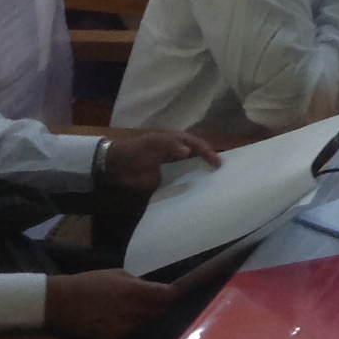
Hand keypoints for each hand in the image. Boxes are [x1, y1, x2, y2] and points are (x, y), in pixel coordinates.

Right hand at [43, 269, 177, 338]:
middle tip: (158, 298)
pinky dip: (129, 325)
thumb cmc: (90, 281)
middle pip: (157, 311)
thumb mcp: (117, 273)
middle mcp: (131, 311)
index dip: (173, 294)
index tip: (178, 291)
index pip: (164, 295)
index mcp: (133, 291)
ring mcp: (122, 327)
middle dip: (159, 305)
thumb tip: (151, 288)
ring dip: (144, 315)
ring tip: (133, 306)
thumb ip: (136, 282)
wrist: (63, 302)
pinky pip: (129, 331)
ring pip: (144, 322)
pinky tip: (117, 317)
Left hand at [98, 130, 221, 191]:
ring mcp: (171, 169)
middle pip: (197, 157)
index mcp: (175, 141)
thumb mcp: (152, 143)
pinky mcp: (165, 182)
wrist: (116, 167)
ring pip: (191, 171)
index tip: (217, 163)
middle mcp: (177, 154)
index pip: (196, 145)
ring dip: (201, 176)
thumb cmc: (135, 150)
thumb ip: (169, 145)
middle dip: (209, 163)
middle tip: (222, 175)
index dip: (208, 152)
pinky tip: (196, 196)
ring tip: (214, 187)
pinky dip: (189, 189)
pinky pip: (180, 185)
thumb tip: (188, 151)